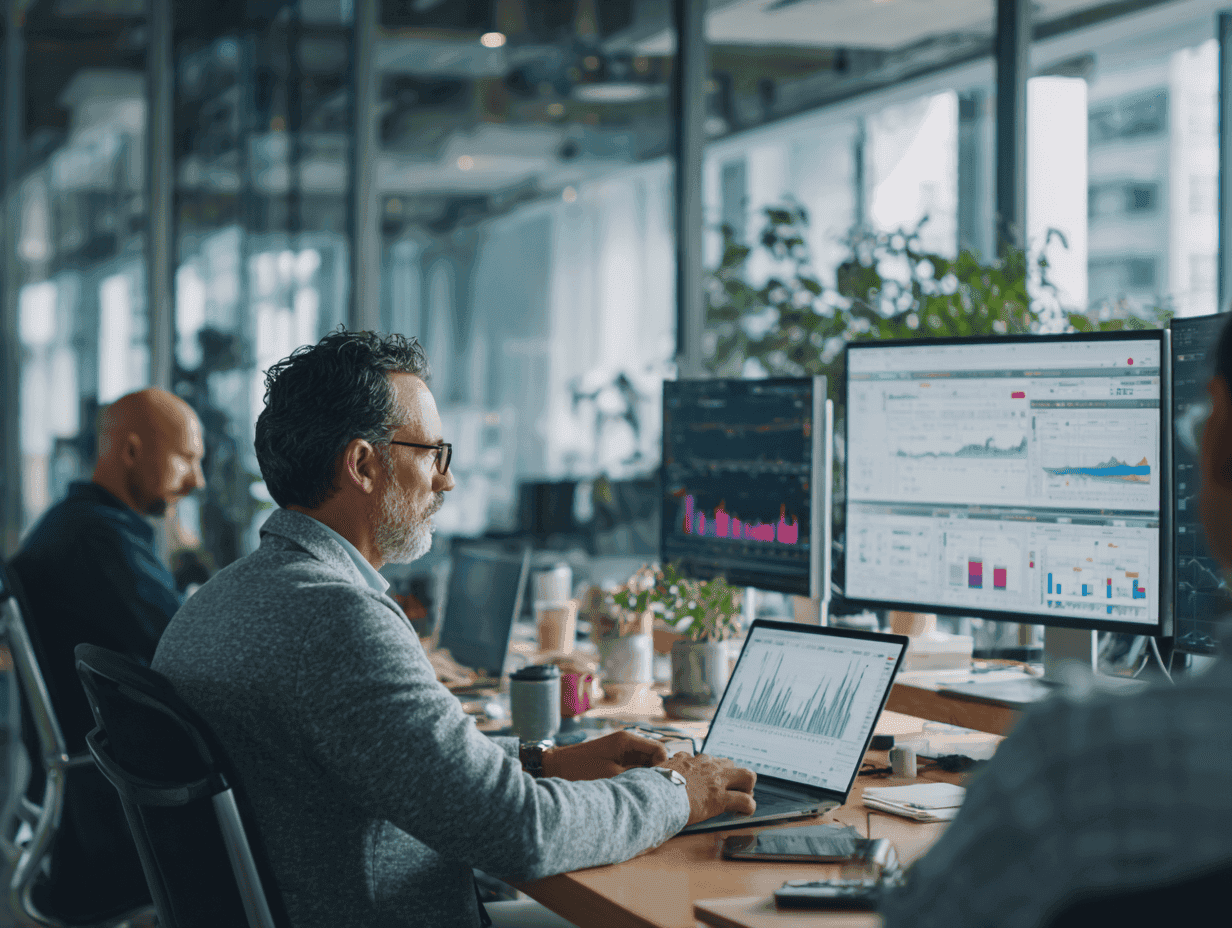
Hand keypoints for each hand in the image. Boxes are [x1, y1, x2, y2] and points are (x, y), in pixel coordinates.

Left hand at [541, 730, 669, 780]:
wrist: (555, 767)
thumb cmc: (581, 770)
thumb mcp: (612, 776)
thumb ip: (636, 776)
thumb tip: (657, 781)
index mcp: (627, 740)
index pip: (660, 749)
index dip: (664, 767)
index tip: (657, 784)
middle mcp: (627, 742)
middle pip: (654, 757)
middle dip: (655, 773)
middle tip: (650, 791)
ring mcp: (621, 751)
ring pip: (645, 764)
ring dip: (645, 777)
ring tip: (638, 792)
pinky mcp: (615, 759)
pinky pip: (633, 768)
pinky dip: (635, 778)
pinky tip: (629, 790)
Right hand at [659, 752, 756, 825]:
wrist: (655, 795)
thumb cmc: (654, 784)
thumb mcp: (663, 767)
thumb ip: (672, 763)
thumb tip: (671, 760)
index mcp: (694, 760)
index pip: (714, 760)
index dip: (717, 772)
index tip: (715, 782)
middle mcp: (709, 766)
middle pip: (733, 764)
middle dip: (736, 777)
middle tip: (733, 791)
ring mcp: (717, 782)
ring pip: (747, 776)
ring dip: (747, 788)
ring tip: (742, 800)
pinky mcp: (720, 799)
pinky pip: (745, 801)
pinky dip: (748, 807)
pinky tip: (743, 813)